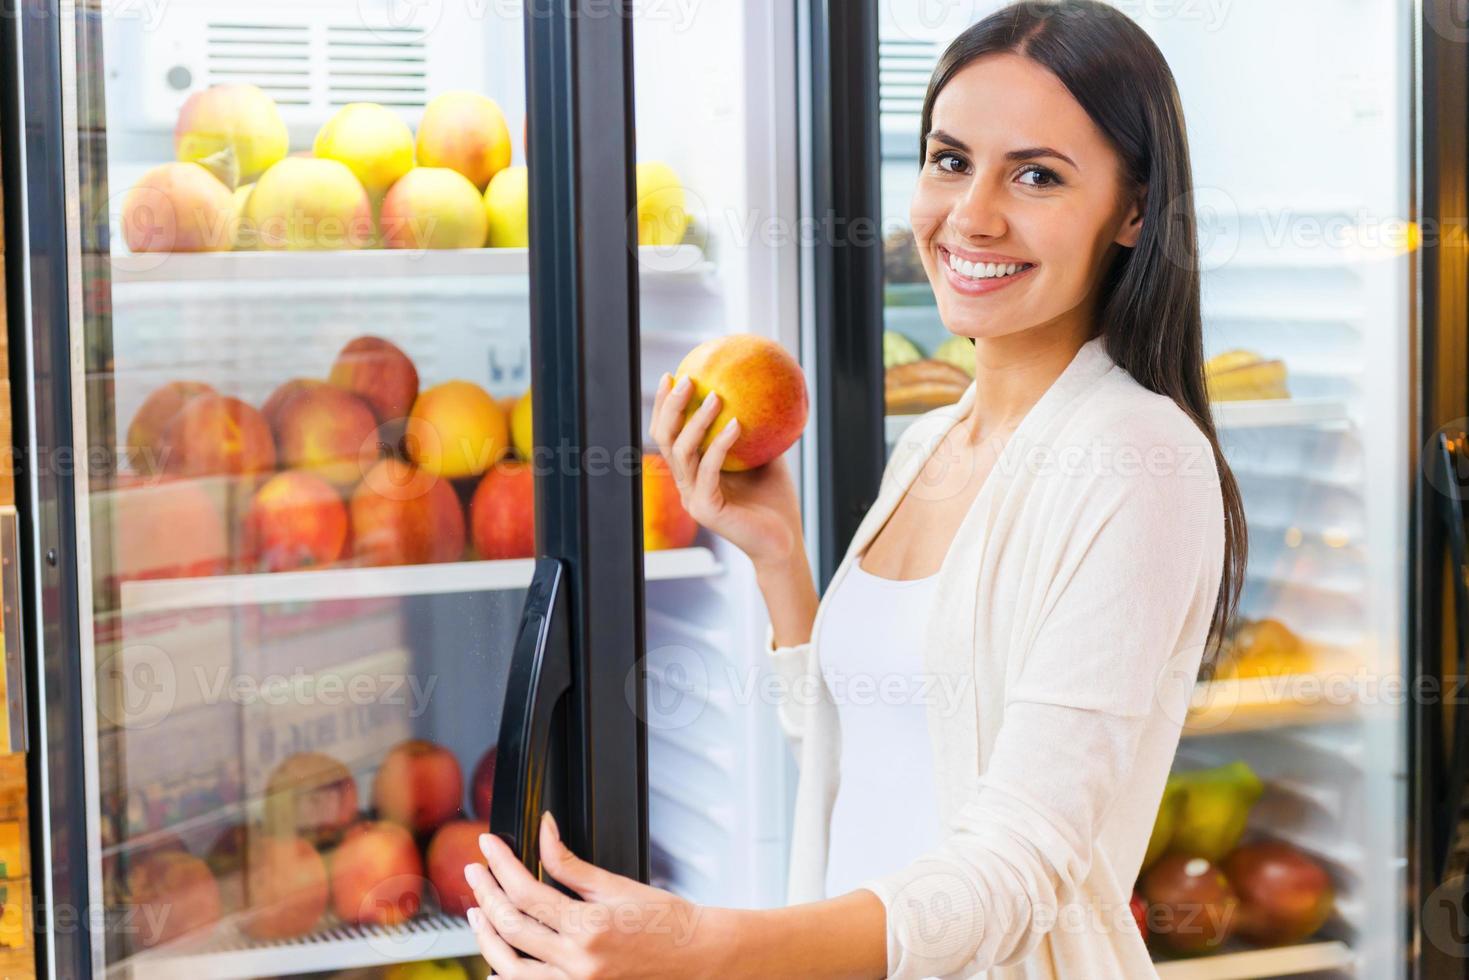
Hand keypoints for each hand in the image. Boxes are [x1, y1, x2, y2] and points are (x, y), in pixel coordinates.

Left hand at [465, 811, 726, 979]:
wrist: (697, 958)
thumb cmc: (668, 923)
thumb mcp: (617, 886)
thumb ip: (572, 864)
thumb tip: (545, 832)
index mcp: (589, 927)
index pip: (526, 892)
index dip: (501, 864)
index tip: (490, 846)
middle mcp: (578, 962)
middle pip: (511, 927)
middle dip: (485, 895)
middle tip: (475, 873)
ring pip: (509, 966)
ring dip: (487, 937)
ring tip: (477, 912)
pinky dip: (507, 974)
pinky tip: (496, 960)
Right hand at [649, 371, 803, 568]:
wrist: (784, 542)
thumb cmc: (775, 501)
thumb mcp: (763, 456)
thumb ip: (755, 430)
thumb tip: (761, 390)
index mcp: (693, 473)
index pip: (669, 435)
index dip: (665, 406)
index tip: (673, 375)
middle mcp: (686, 484)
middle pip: (665, 439)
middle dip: (670, 406)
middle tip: (686, 379)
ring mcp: (693, 498)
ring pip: (682, 452)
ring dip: (697, 420)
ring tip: (716, 396)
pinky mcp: (705, 510)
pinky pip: (708, 470)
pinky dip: (720, 444)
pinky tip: (735, 424)